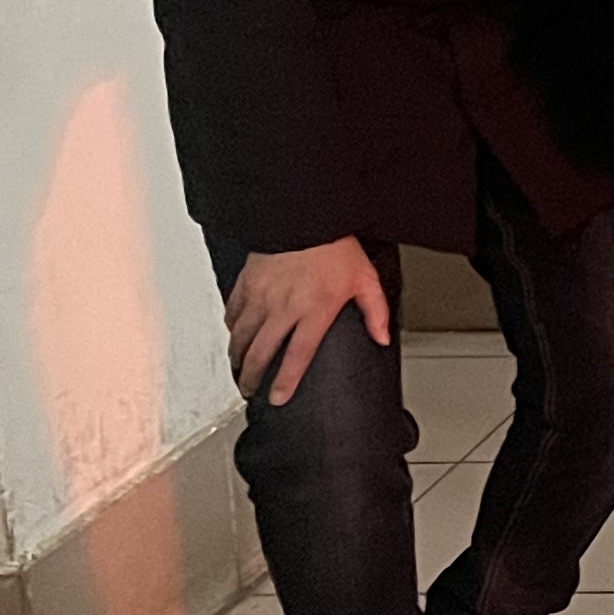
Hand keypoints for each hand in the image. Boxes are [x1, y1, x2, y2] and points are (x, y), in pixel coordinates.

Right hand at [225, 237, 389, 406]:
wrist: (305, 217)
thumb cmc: (335, 246)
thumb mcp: (365, 280)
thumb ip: (376, 312)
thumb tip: (382, 338)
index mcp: (314, 310)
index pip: (297, 357)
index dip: (285, 382)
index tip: (278, 397)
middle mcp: (283, 307)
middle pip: (260, 354)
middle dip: (251, 378)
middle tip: (250, 390)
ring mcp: (261, 296)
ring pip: (241, 337)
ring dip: (238, 358)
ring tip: (240, 369)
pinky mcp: (245, 283)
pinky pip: (232, 312)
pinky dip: (231, 329)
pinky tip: (235, 336)